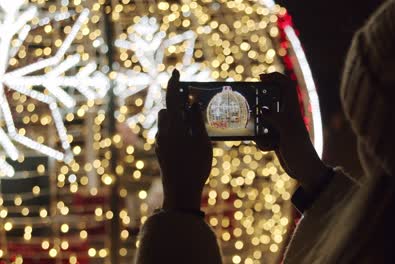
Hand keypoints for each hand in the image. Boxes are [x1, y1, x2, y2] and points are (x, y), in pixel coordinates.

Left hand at [156, 69, 212, 210]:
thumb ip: (196, 121)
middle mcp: (164, 132)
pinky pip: (167, 132)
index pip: (172, 98)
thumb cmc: (195, 167)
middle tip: (190, 98)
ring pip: (166, 121)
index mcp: (174, 126)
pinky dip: (175, 127)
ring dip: (176, 115)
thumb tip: (192, 102)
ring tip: (191, 118)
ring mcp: (161, 142)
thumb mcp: (202, 142)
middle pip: (168, 109)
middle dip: (177, 101)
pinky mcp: (161, 151)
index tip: (176, 72)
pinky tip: (187, 135)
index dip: (173, 83)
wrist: (180, 191)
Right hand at [256, 73, 326, 192]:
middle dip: (259, 108)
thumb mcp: (288, 131)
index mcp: (292, 110)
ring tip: (264, 138)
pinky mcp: (275, 139)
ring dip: (259, 130)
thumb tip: (262, 110)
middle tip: (250, 110)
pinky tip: (270, 149)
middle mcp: (286, 116)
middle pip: (269, 103)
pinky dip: (262, 143)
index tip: (260, 77)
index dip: (274, 78)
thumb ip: (275, 118)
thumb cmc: (301, 150)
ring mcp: (280, 128)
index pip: (286, 86)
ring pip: (262, 121)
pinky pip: (261, 136)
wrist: (304, 171)